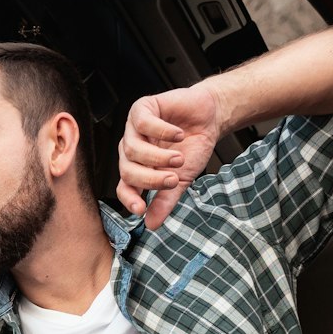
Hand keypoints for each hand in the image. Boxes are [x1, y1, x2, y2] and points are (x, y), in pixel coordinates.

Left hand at [115, 82, 223, 228]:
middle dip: (151, 179)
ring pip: (132, 149)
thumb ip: (165, 200)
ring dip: (159, 157)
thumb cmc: (193, 147)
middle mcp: (131, 149)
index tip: (141, 209)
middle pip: (126, 170)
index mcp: (137, 167)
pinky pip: (143, 123)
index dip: (129, 199)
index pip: (124, 187)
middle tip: (173, 179)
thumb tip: (151, 225)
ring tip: (179, 158)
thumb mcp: (181, 179)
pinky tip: (178, 134)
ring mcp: (133, 128)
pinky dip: (163, 132)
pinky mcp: (142, 108)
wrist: (208, 118)